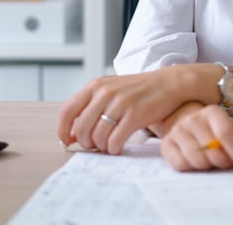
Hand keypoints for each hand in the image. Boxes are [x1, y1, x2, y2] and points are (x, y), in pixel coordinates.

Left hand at [57, 69, 192, 154]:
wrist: (169, 84)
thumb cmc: (139, 90)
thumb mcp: (111, 90)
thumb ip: (91, 107)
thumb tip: (72, 134)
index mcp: (95, 86)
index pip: (67, 111)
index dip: (63, 131)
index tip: (67, 142)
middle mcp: (105, 92)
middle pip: (81, 129)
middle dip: (86, 143)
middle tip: (96, 145)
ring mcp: (120, 103)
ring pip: (97, 137)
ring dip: (102, 147)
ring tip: (109, 145)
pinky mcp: (135, 114)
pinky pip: (115, 140)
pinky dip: (114, 148)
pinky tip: (119, 146)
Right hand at [159, 104, 232, 171]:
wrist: (184, 120)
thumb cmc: (213, 129)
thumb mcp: (231, 130)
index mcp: (213, 112)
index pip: (226, 133)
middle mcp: (193, 119)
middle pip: (212, 150)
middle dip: (224, 162)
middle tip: (226, 163)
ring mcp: (177, 131)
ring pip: (197, 160)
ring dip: (208, 166)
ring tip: (211, 161)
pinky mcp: (166, 144)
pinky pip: (181, 165)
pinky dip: (192, 168)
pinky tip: (195, 161)